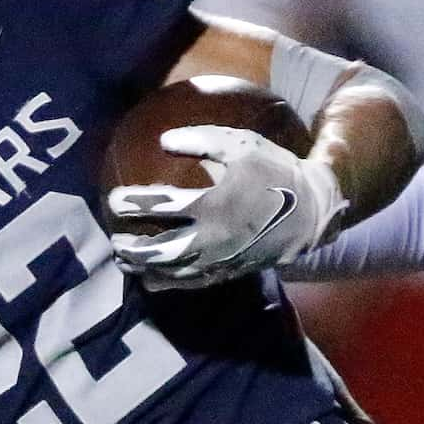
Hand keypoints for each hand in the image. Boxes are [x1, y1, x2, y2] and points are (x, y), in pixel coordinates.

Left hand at [109, 126, 343, 290]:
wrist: (311, 211)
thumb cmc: (275, 171)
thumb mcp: (241, 145)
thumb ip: (201, 140)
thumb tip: (164, 140)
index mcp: (211, 205)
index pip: (160, 207)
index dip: (132, 203)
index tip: (112, 200)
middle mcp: (211, 238)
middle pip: (159, 251)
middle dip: (132, 247)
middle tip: (114, 240)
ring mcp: (219, 260)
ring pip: (172, 272)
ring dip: (144, 268)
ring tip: (124, 261)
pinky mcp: (228, 271)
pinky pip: (191, 283)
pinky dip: (167, 282)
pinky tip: (151, 279)